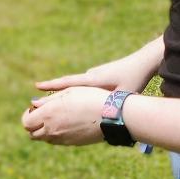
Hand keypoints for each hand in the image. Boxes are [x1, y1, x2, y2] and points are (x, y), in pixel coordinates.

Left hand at [21, 86, 106, 145]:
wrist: (110, 115)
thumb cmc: (90, 98)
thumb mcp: (68, 92)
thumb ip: (47, 100)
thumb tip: (33, 104)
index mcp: (49, 114)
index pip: (26, 122)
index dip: (27, 115)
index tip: (34, 109)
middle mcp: (52, 129)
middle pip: (32, 134)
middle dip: (33, 124)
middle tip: (42, 115)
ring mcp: (62, 139)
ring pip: (44, 139)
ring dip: (44, 130)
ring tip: (56, 118)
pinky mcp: (71, 143)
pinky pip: (56, 141)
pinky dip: (55, 134)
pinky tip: (66, 123)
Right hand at [34, 50, 155, 95]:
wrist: (143, 62)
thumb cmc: (134, 80)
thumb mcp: (122, 95)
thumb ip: (109, 103)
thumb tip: (100, 116)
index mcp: (93, 80)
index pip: (68, 83)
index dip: (52, 86)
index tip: (36, 86)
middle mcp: (90, 75)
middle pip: (67, 85)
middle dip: (52, 93)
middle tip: (35, 101)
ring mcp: (94, 74)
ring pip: (75, 86)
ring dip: (63, 94)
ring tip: (50, 105)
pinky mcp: (100, 75)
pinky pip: (83, 86)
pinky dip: (75, 93)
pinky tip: (74, 102)